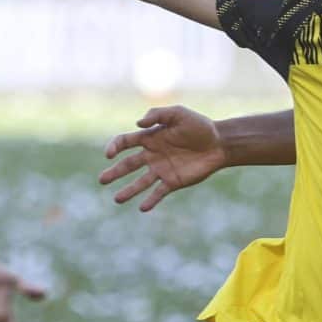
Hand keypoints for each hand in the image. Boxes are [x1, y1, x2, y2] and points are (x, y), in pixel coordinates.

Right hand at [98, 106, 224, 211]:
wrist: (220, 143)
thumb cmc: (199, 126)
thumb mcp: (179, 113)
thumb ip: (158, 115)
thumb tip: (138, 124)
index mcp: (150, 137)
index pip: (125, 142)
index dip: (115, 147)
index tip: (109, 154)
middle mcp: (152, 155)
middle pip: (128, 165)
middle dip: (114, 173)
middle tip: (102, 180)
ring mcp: (161, 170)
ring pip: (140, 182)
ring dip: (128, 191)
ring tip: (117, 199)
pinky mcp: (173, 182)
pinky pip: (158, 193)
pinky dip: (150, 200)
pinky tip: (142, 207)